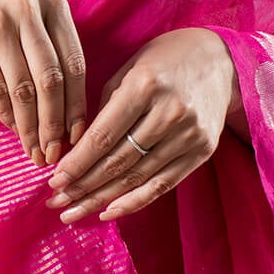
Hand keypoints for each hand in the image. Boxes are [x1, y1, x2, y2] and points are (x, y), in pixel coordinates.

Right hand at [0, 0, 86, 163]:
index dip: (77, 104)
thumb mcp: (23, 10)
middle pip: (51, 79)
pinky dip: (7, 116)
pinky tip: (13, 130)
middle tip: (54, 152)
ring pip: (23, 89)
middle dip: (55, 123)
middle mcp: (26, 6)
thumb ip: (49, 43)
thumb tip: (69, 108)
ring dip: (30, 127)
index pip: (74, 61)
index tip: (76, 134)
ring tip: (34, 150)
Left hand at [44, 27, 241, 223]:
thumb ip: (103, 110)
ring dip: (101, 199)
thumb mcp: (128, 71)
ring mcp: (190, 133)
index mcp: (145, 85)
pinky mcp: (203, 150)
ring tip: (73, 212)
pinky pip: (163, 184)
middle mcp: (170, 111)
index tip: (53, 181)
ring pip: (137, 177)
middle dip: (83, 186)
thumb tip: (73, 152)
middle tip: (56, 202)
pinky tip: (108, 212)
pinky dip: (134, 201)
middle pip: (119, 160)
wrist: (220, 61)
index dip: (77, 163)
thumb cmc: (162, 62)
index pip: (103, 135)